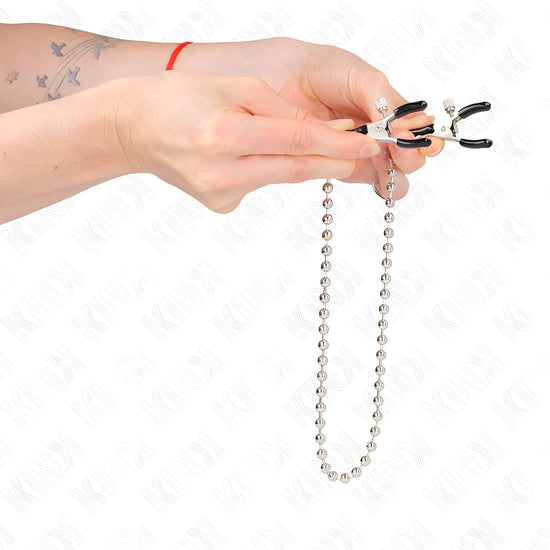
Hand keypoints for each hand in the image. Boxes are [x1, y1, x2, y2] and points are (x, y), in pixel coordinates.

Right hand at [178, 37, 445, 198]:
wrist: (134, 130)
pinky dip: (266, 167)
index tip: (369, 144)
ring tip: (300, 140)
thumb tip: (315, 128)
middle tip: (364, 152)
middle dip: (333, 159)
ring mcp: (220, 195)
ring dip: (300, 160)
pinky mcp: (220, 205)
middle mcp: (221, 172)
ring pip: (279, 177)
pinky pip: (259, 184)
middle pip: (295, 168)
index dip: (336, 143)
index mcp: (223, 135)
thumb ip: (276, 109)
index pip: (295, 141)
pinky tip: (245, 153)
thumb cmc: (179, 100)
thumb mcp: (231, 86)